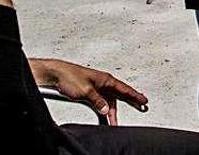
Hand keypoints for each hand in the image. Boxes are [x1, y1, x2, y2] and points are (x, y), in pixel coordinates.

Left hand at [29, 59, 147, 125]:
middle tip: (141, 106)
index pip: (124, 88)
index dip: (135, 95)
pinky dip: (103, 111)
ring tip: (116, 122)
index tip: (144, 100)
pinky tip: (103, 118)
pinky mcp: (88, 93)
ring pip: (109, 101)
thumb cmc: (69, 76)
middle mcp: (102, 83)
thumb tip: (106, 110)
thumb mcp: (85, 91)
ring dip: (112, 112)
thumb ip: (97, 101)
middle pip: (119, 95)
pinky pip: (100, 104)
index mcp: (105, 79)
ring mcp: (96, 88)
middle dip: (130, 101)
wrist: (54, 74)